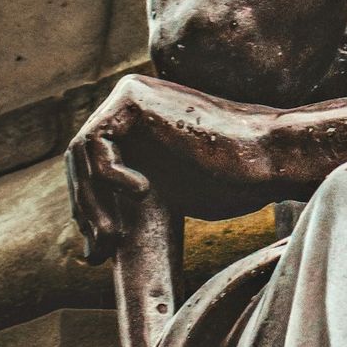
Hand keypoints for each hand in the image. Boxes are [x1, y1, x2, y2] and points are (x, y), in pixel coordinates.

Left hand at [66, 74, 277, 262]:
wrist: (268, 158)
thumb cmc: (230, 181)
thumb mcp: (166, 194)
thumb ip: (128, 197)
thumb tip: (89, 240)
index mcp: (136, 122)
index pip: (90, 165)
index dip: (88, 209)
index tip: (97, 250)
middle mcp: (129, 102)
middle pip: (79, 159)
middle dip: (85, 209)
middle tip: (99, 250)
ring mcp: (130, 96)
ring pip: (81, 153)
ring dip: (91, 202)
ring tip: (114, 235)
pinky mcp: (134, 98)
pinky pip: (96, 141)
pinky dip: (110, 175)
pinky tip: (142, 192)